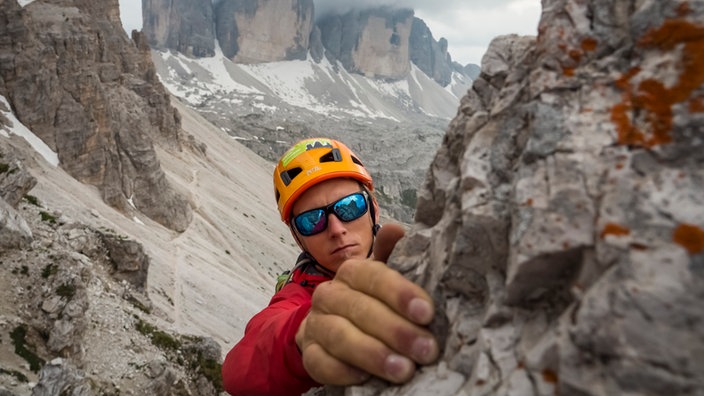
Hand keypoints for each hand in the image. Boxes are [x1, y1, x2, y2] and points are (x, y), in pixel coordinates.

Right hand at [296, 224, 438, 384]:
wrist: (326, 327)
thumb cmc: (367, 301)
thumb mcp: (383, 279)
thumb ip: (392, 256)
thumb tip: (397, 230)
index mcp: (352, 272)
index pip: (374, 277)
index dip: (400, 294)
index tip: (427, 313)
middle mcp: (330, 294)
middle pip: (361, 309)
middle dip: (396, 331)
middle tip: (426, 349)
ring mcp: (316, 324)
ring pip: (341, 337)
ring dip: (374, 354)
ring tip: (404, 370)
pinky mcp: (310, 354)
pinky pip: (322, 363)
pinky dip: (344, 372)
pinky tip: (366, 379)